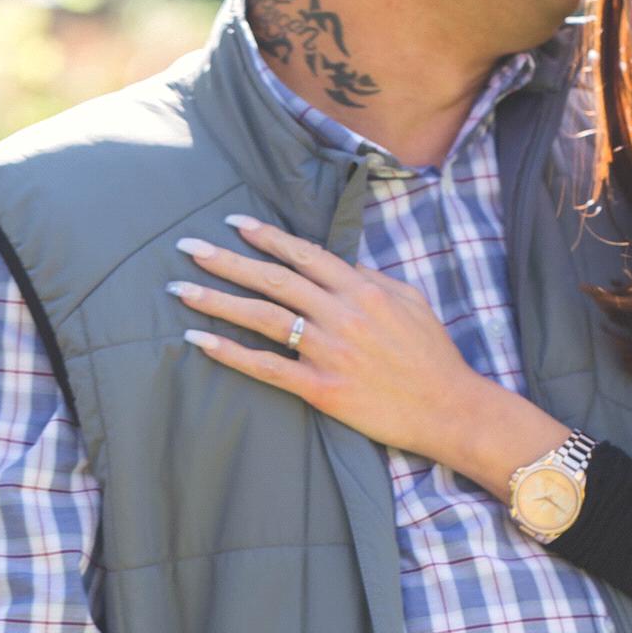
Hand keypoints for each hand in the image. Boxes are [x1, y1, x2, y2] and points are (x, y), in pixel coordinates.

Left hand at [168, 214, 479, 458]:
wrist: (450, 409)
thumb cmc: (433, 356)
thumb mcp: (412, 301)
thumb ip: (372, 280)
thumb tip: (338, 265)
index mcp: (364, 290)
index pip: (305, 254)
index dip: (266, 237)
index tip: (234, 223)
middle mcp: (343, 315)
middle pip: (274, 279)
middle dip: (227, 260)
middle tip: (189, 247)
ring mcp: (330, 352)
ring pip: (263, 317)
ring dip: (217, 300)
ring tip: (182, 288)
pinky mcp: (322, 390)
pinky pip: (266, 367)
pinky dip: (229, 353)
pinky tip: (198, 340)